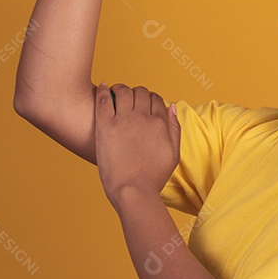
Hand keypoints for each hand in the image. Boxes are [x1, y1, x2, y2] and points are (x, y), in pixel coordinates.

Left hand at [94, 83, 180, 207]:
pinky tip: (102, 87)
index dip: (150, 98)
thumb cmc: (153, 177)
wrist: (133, 191)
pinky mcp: (105, 126)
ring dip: (120, 88)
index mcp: (160, 124)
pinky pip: (103, 100)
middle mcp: (143, 118)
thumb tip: (172, 107)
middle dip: (136, 92)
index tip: (144, 104)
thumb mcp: (173, 154)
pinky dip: (103, 90)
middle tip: (129, 98)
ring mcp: (123, 121)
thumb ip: (174, 129)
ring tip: (115, 92)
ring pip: (123, 91)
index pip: (156, 99)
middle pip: (140, 92)